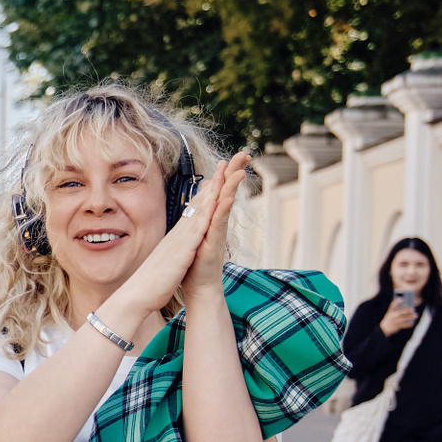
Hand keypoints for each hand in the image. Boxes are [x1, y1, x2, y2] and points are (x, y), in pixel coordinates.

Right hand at [101, 169, 218, 319]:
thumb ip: (169, 254)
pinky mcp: (181, 253)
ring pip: (198, 213)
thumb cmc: (149, 284)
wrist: (136, 297)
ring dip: (212, 194)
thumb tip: (171, 251)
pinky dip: (206, 216)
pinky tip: (216, 204)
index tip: (214, 181)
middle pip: (196, 206)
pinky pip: (196, 231)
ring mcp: (179, 243)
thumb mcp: (162, 264)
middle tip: (224, 166)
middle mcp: (177, 236)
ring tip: (225, 176)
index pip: (191, 213)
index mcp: (174, 240)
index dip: (203, 196)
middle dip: (212, 186)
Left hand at [179, 152, 248, 302]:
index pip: (218, 192)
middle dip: (234, 172)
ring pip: (225, 206)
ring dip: (231, 187)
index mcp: (210, 219)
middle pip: (226, 192)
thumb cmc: (196, 262)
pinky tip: (227, 199)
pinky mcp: (213, 245)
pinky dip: (222, 212)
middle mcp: (217, 223)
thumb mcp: (196, 236)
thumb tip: (201, 205)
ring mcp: (216, 233)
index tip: (229, 156)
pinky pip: (218, 225)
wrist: (199, 287)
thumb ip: (200, 220)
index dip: (224, 174)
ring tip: (239, 171)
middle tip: (245, 153)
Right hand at [379, 300, 416, 334]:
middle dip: (406, 310)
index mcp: (390, 311)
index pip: (392, 305)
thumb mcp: (390, 313)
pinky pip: (404, 325)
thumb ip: (397, 309)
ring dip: (410, 317)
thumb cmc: (390, 318)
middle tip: (412, 308)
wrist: (385, 328)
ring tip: (415, 315)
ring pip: (404, 319)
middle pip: (400, 312)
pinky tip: (412, 322)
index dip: (396, 302)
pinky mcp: (397, 326)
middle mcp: (392, 316)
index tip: (401, 299)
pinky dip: (408, 324)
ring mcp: (395, 321)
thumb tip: (407, 307)